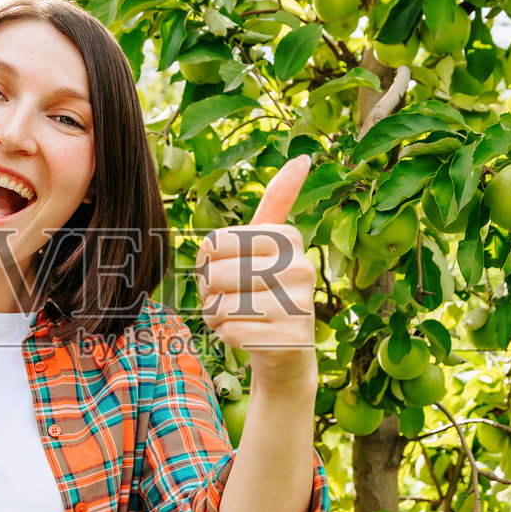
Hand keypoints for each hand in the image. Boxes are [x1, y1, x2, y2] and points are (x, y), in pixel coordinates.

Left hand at [195, 155, 317, 389]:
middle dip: (209, 292)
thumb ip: (278, 201)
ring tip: (239, 317)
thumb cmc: (266, 289)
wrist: (286, 353)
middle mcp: (302, 268)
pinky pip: (231, 333)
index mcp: (289, 238)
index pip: (213, 243)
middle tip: (231, 299)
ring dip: (216, 316)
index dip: (207, 262)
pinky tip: (247, 336)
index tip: (230, 269)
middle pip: (214, 275)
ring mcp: (300, 306)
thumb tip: (303, 158)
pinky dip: (226, 338)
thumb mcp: (268, 245)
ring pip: (220, 306)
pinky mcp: (290, 341)